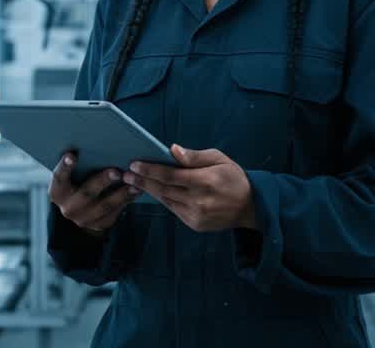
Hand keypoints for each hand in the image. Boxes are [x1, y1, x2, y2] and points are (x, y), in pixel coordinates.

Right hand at [49, 152, 140, 236]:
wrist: (83, 206)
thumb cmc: (79, 180)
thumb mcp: (75, 174)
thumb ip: (81, 164)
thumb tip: (94, 142)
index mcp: (57, 192)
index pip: (59, 178)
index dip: (65, 167)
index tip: (72, 155)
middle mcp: (67, 208)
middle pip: (86, 193)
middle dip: (102, 182)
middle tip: (116, 172)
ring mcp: (83, 219)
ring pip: (104, 206)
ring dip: (121, 194)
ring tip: (134, 183)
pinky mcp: (98, 224)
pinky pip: (114, 213)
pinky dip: (126, 201)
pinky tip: (136, 191)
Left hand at [123, 145, 257, 232]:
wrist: (249, 207)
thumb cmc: (233, 177)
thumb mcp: (219, 159)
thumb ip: (195, 156)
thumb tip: (172, 150)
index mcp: (206, 181)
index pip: (171, 175)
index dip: (150, 170)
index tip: (134, 164)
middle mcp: (200, 200)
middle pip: (164, 189)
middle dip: (143, 180)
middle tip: (125, 173)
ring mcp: (196, 215)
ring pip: (166, 200)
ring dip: (149, 190)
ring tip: (134, 180)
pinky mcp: (195, 224)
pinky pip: (173, 209)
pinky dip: (162, 199)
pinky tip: (153, 191)